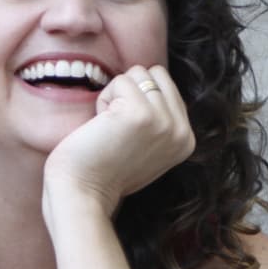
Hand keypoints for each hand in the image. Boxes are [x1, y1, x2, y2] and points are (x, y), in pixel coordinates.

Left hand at [43, 64, 195, 219]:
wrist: (81, 195)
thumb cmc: (101, 173)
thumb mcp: (147, 149)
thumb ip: (160, 122)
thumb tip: (154, 82)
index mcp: (186, 139)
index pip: (167, 87)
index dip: (137, 102)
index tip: (125, 136)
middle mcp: (181, 130)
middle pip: (155, 74)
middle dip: (128, 93)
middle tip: (114, 128)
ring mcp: (163, 121)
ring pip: (137, 74)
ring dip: (114, 96)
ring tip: (108, 128)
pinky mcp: (139, 113)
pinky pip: (119, 81)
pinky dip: (102, 99)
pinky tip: (100, 126)